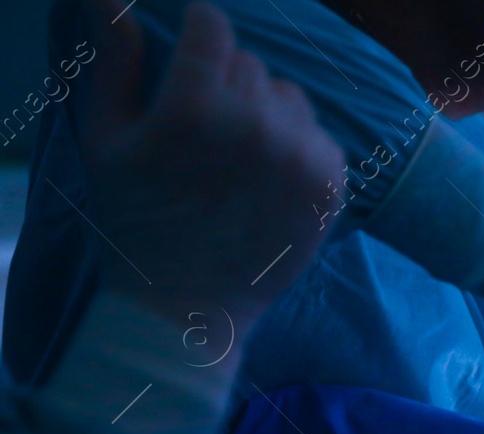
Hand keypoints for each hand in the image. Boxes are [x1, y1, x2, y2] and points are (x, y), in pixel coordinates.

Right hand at [78, 0, 342, 325]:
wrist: (188, 309)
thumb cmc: (135, 221)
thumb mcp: (107, 137)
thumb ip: (115, 59)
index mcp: (196, 109)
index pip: (214, 27)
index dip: (200, 37)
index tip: (191, 60)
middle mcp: (256, 127)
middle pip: (251, 64)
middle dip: (227, 86)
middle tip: (205, 137)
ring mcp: (300, 157)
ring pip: (289, 97)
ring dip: (267, 115)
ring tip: (237, 161)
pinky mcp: (330, 185)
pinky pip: (318, 136)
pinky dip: (297, 150)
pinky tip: (267, 182)